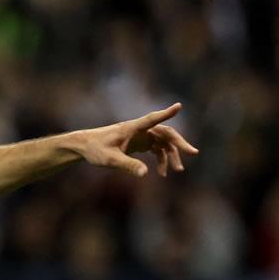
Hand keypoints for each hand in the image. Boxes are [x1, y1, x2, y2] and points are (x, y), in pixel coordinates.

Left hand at [76, 103, 198, 177]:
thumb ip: (128, 165)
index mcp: (132, 128)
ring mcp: (140, 135)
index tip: (179, 106)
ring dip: (171, 155)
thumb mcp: (110, 159)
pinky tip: (162, 173)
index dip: (165, 113)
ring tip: (177, 170)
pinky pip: (156, 149)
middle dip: (179, 143)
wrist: (84, 147)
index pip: (152, 119)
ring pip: (163, 142)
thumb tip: (145, 174)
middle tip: (193, 153)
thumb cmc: (95, 150)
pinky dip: (162, 159)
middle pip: (165, 132)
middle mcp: (139, 129)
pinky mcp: (139, 143)